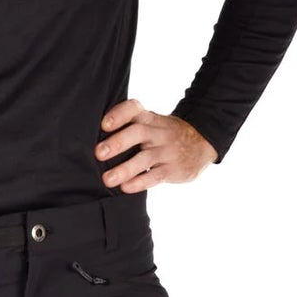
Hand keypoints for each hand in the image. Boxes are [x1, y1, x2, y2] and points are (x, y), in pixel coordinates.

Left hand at [95, 99, 216, 188]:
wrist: (202, 143)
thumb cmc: (164, 135)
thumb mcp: (152, 124)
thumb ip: (130, 127)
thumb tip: (93, 141)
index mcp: (149, 118)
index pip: (134, 109)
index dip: (119, 115)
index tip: (104, 124)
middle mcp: (158, 132)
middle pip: (138, 132)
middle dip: (117, 142)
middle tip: (98, 153)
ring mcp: (167, 150)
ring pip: (145, 158)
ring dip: (125, 168)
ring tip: (107, 179)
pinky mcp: (173, 169)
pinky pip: (156, 176)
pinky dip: (140, 182)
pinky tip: (126, 187)